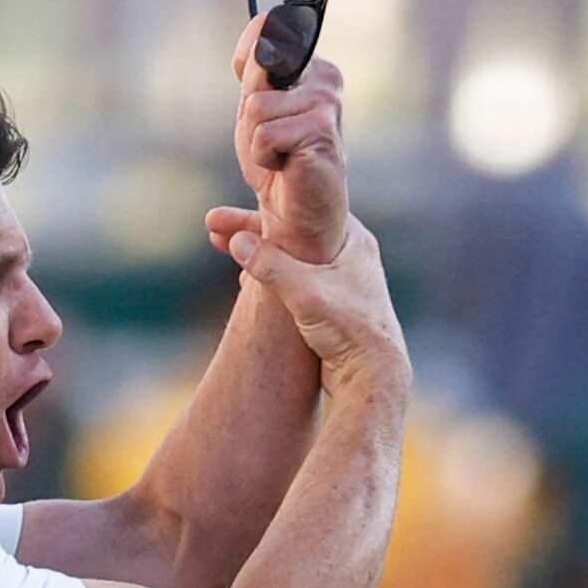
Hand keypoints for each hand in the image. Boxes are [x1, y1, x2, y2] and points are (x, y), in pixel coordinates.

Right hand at [217, 212, 406, 391]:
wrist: (373, 376)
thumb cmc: (348, 329)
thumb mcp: (303, 292)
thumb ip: (270, 265)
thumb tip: (237, 240)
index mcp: (353, 240)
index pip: (302, 211)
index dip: (262, 210)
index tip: (227, 215)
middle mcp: (350, 255)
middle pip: (292, 232)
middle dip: (252, 230)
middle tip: (214, 226)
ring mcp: (342, 280)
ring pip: (291, 257)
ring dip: (258, 254)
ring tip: (225, 250)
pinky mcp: (333, 305)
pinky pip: (293, 280)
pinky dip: (269, 277)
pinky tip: (245, 285)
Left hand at [222, 14, 348, 264]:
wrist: (298, 216)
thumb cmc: (276, 161)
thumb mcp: (253, 110)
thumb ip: (254, 68)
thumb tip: (263, 20)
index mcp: (311, 67)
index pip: (264, 36)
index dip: (248, 72)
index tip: (261, 108)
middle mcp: (325, 78)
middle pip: (256, 73)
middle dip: (250, 113)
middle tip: (272, 141)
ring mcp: (326, 103)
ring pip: (255, 108)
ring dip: (257, 141)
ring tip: (281, 156)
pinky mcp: (322, 131)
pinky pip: (264, 136)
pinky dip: (264, 158)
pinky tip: (287, 167)